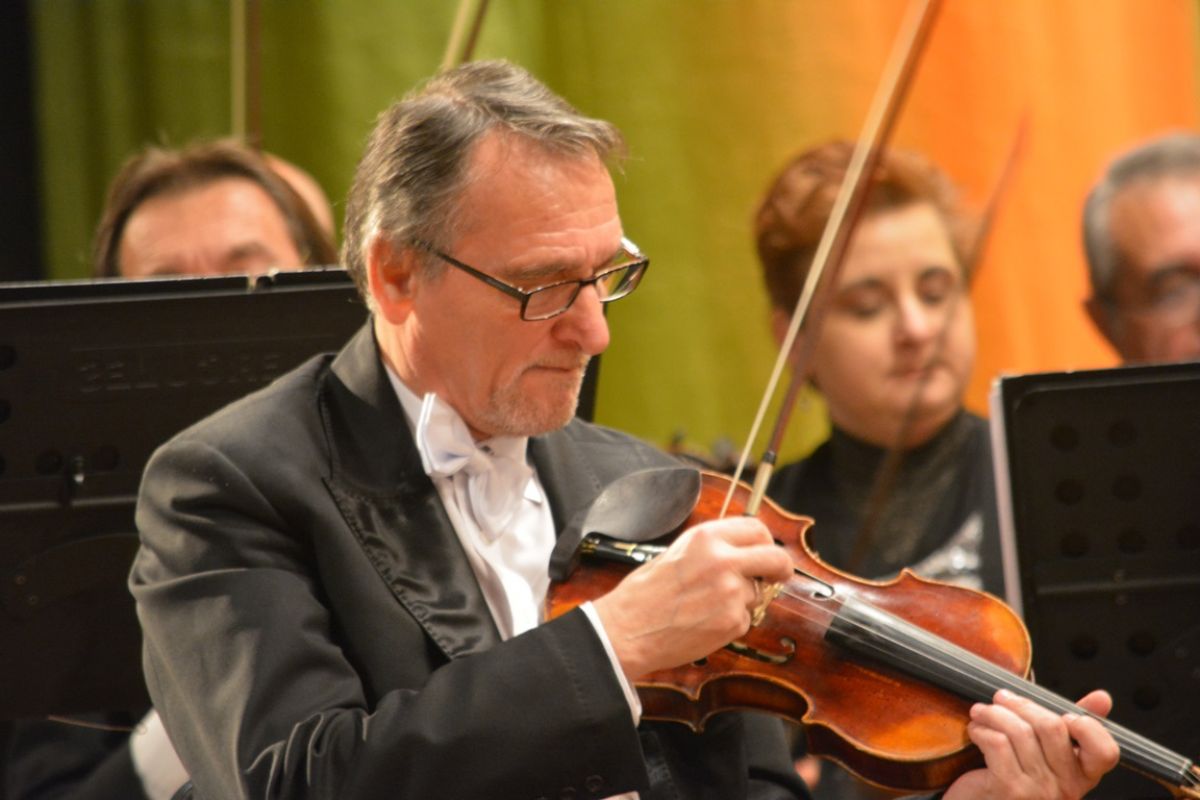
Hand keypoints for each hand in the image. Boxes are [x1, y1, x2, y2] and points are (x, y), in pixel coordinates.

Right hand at [592, 516, 792, 680]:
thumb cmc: (644, 594)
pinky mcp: (733, 621)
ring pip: (756, 594)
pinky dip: (730, 623)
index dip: (766, 542)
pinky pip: (745, 619)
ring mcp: (731, 592)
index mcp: (706, 538)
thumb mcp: (678, 552)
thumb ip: (713, 549)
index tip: (767, 552)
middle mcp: (723, 560)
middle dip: (781, 569)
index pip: (757, 529)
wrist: (628, 629)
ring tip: (706, 607)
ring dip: (742, 601)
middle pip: (775, 558)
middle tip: (776, 576)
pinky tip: (703, 622)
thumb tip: (743, 552)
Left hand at [943, 689, 1119, 799]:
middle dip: (1021, 704)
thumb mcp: (1046, 754)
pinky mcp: (1010, 790)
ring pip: (1020, 732)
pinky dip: (982, 729)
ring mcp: (1039, 791)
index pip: (1105, 752)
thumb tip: (1102, 697)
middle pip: (1052, 727)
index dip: (1090, 728)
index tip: (1066, 715)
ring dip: (993, 713)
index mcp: (1082, 776)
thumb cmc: (1013, 778)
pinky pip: (998, 744)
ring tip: (981, 711)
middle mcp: (1067, 788)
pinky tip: (976, 730)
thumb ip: (1072, 727)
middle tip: (1001, 698)